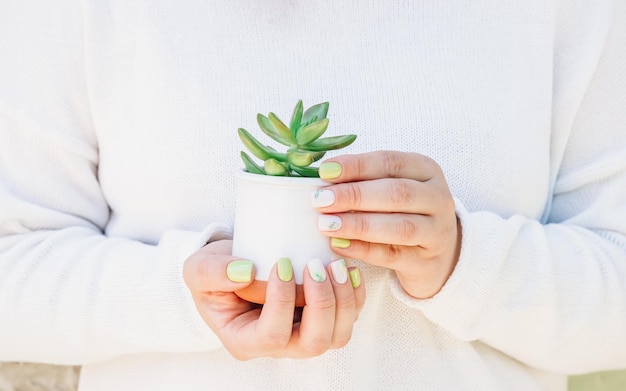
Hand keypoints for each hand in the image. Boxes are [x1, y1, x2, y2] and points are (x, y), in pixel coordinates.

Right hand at [183, 240, 364, 359]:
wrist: (233, 266)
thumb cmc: (215, 272)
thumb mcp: (199, 269)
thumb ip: (213, 272)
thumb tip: (245, 272)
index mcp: (245, 340)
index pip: (272, 336)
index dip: (282, 302)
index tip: (282, 264)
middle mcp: (279, 346)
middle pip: (313, 343)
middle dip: (322, 304)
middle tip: (315, 266)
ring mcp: (303, 334)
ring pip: (337, 335)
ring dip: (343, 299)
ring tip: (334, 264)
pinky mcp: (322, 319)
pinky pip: (349, 317)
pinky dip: (355, 294)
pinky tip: (348, 268)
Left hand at [313, 151, 460, 298]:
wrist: (437, 254)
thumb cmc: (405, 212)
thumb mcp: (392, 188)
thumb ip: (364, 181)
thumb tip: (323, 178)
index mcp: (427, 171)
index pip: (391, 163)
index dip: (357, 166)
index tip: (325, 171)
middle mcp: (437, 199)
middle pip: (398, 194)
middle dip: (355, 195)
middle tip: (320, 200)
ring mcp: (436, 232)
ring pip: (400, 227)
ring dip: (358, 225)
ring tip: (326, 224)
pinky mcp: (426, 262)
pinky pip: (392, 255)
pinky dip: (362, 250)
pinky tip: (338, 245)